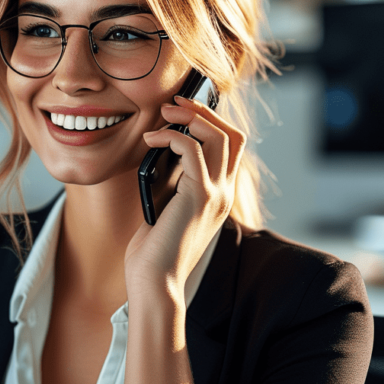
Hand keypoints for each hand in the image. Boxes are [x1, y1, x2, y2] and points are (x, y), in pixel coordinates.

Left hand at [124, 95, 246, 303]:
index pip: (232, 146)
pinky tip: (151, 139)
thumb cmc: (153, 248)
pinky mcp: (199, 196)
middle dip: (205, 111)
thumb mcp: (166, 205)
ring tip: (164, 112)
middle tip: (175, 102)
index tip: (183, 110)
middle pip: (233, 135)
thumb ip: (172, 180)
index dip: (212, 121)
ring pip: (219, 137)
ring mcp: (216, 195)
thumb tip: (161, 148)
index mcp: (220, 195)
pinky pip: (192, 150)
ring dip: (190, 117)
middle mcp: (225, 193)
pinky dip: (171, 137)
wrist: (154, 280)